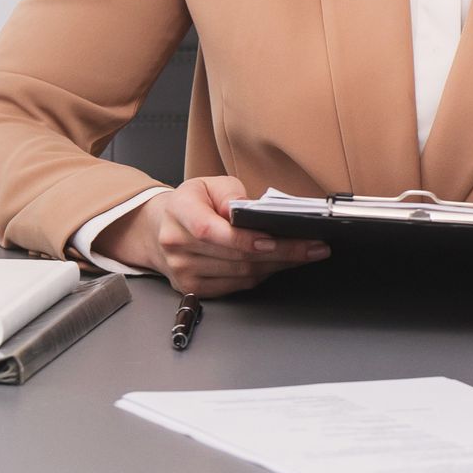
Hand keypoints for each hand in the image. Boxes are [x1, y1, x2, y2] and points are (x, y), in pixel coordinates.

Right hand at [96, 176, 330, 294]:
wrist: (158, 228)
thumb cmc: (191, 203)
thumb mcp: (209, 184)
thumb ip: (231, 193)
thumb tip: (254, 211)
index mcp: (179, 212)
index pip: (211, 231)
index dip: (245, 238)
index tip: (275, 239)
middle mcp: (176, 245)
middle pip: (236, 256)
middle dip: (282, 252)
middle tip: (314, 246)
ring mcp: (183, 271)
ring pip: (241, 273)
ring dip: (278, 265)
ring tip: (306, 254)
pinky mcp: (192, 288)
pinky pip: (237, 285)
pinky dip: (263, 275)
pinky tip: (281, 264)